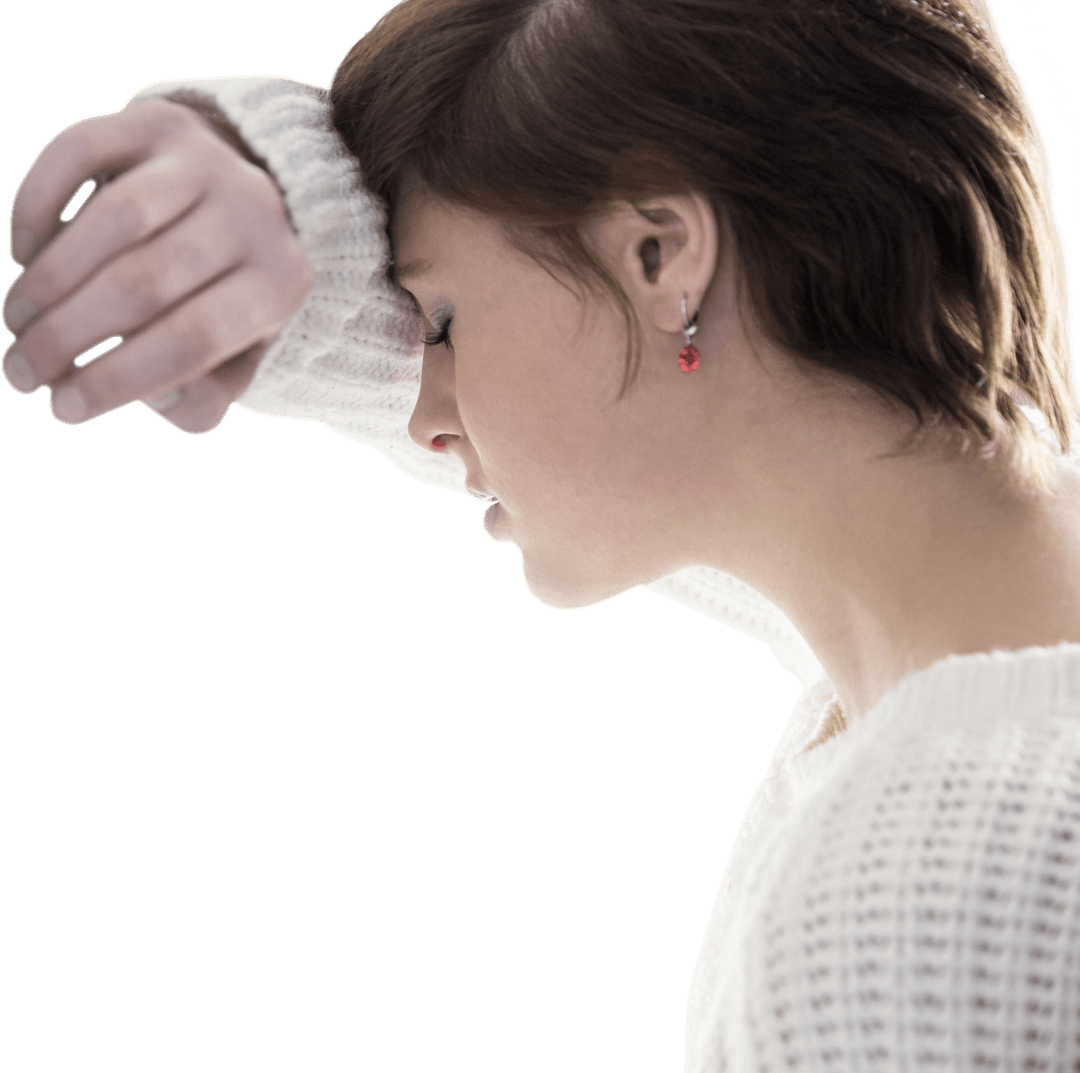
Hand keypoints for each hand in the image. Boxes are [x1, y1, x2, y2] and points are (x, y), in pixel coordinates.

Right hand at [2, 95, 314, 433]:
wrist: (248, 200)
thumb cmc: (228, 301)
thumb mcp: (234, 360)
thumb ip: (201, 397)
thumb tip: (149, 393)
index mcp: (281, 284)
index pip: (193, 340)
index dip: (118, 379)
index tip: (62, 412)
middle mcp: (254, 214)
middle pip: (143, 283)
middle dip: (67, 337)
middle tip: (20, 373)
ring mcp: (206, 160)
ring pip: (112, 221)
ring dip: (47, 281)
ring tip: (17, 323)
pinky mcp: (155, 120)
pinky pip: (78, 152)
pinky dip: (38, 205)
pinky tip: (24, 255)